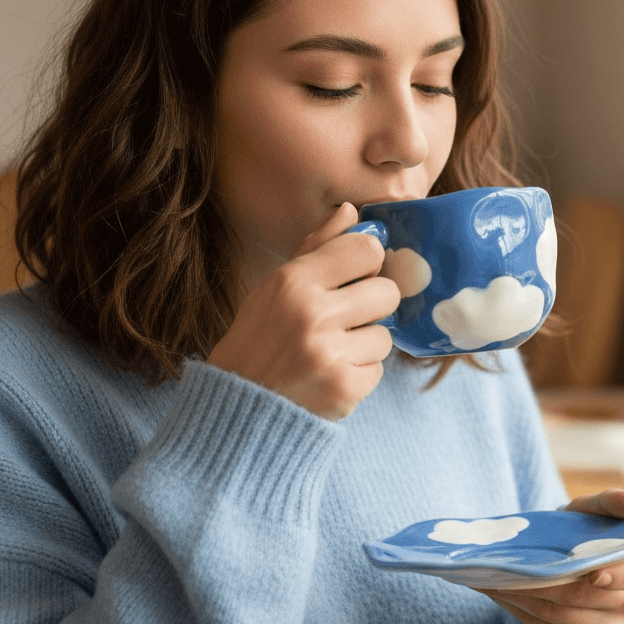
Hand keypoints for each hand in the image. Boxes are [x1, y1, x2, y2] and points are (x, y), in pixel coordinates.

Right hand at [207, 203, 400, 420]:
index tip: (356, 276)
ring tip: (330, 353)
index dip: (368, 262)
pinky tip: (329, 377)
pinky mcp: (344, 388)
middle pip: (387, 292)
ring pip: (385, 335)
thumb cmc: (258, 341)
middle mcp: (312, 313)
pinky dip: (359, 375)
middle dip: (372, 307)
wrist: (236, 410)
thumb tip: (351, 212)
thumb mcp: (274, 288)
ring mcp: (329, 353)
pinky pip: (378, 370)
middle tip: (345, 320)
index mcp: (294, 281)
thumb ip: (316, 248)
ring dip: (364, 346)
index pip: (366, 248)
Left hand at [480, 489, 623, 623]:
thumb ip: (611, 502)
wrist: (568, 563)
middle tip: (508, 566)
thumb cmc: (582, 531)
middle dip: (541, 581)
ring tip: (493, 576)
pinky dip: (517, 611)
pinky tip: (498, 593)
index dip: (610, 576)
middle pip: (578, 596)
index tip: (590, 574)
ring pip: (555, 614)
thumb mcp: (593, 511)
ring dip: (521, 596)